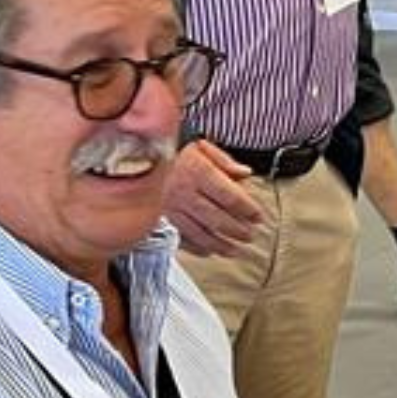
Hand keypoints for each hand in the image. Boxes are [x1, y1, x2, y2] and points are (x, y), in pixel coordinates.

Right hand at [161, 139, 264, 256]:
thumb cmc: (175, 151)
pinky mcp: (162, 217)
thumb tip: (245, 173)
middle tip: (250, 235)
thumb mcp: (202, 146)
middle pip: (216, 218)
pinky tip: (210, 251)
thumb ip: (225, 161)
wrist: (138, 154)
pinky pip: (182, 237)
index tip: (258, 216)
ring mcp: (172, 207)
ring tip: (236, 250)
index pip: (229, 195)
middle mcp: (184, 191)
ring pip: (200, 233)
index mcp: (197, 171)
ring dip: (220, 245)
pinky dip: (197, 247)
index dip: (247, 208)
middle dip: (237, 230)